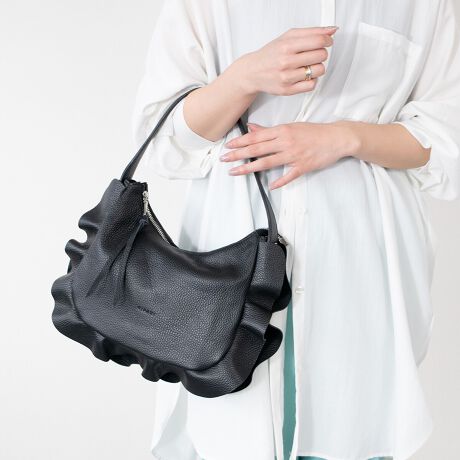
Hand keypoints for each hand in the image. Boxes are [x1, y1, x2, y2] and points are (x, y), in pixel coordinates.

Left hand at [220, 121, 358, 189]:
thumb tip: (252, 128)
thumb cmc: (314, 132)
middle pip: (257, 149)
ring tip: (236, 172)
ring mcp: (294, 155)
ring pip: (267, 162)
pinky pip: (289, 175)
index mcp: (282, 131)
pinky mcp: (303, 166)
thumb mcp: (291, 127)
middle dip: (238, 155)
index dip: (240, 142)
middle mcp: (286, 142)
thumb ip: (270, 130)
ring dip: (249, 168)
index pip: (256, 137)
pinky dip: (279, 181)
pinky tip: (270, 186)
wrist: (336, 137)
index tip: (228, 146)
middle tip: (224, 160)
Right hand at [236, 26, 337, 95]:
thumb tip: (331, 30)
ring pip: (318, 71)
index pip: (318, 41)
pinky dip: (311, 80)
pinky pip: (311, 85)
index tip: (326, 42)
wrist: (253, 72)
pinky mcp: (288, 90)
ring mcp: (287, 77)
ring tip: (307, 66)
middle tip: (313, 54)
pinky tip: (304, 76)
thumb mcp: (288, 37)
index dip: (327, 40)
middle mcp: (286, 62)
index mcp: (287, 46)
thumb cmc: (270, 54)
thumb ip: (310, 32)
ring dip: (316, 68)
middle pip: (321, 55)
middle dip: (320, 53)